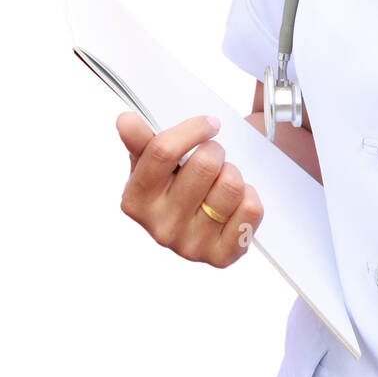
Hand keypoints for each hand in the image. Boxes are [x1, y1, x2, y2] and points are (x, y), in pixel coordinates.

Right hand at [116, 112, 263, 267]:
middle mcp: (161, 228)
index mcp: (136, 201)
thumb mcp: (154, 162)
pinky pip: (251, 209)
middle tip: (212, 159)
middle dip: (215, 152)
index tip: (209, 123)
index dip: (193, 129)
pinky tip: (235, 202)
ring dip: (232, 174)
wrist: (199, 221)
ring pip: (231, 185)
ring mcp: (191, 245)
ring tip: (221, 182)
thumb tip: (126, 120)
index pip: (163, 151)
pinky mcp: (222, 256)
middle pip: (203, 165)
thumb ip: (141, 140)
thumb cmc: (176, 184)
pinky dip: (249, 196)